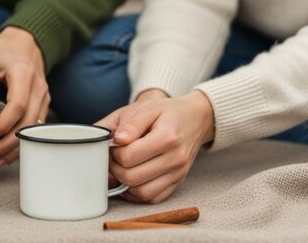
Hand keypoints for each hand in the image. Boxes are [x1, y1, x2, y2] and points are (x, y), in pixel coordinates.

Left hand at [0, 27, 49, 168]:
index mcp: (22, 75)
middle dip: (9, 143)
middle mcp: (38, 88)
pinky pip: (35, 127)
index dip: (3, 124)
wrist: (27, 41)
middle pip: (28, 123)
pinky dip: (22, 141)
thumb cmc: (3, 50)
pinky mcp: (43, 104)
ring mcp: (43, 97)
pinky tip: (8, 152)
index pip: (17, 105)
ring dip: (16, 147)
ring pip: (34, 129)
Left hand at [96, 90, 214, 203]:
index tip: (112, 144)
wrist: (195, 119)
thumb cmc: (167, 112)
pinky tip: (131, 179)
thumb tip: (116, 140)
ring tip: (122, 167)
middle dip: (115, 168)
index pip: (129, 156)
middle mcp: (175, 159)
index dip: (113, 152)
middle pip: (132, 177)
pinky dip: (137, 193)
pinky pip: (153, 198)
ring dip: (124, 183)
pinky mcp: (177, 183)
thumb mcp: (147, 108)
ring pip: (142, 193)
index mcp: (167, 137)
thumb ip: (130, 123)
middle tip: (113, 156)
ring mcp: (178, 174)